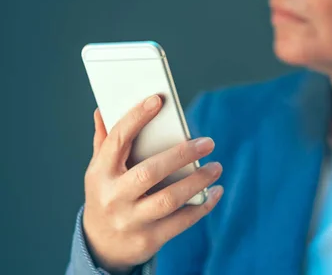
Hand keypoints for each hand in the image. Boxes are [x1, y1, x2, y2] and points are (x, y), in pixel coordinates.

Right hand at [82, 95, 222, 272]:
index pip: (117, 140)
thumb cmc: (107, 195)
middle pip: (149, 172)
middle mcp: (113, 197)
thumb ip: (104, 141)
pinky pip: (182, 222)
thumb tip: (103, 109)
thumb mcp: (99, 171)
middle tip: (208, 142)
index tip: (158, 100)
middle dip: (181, 154)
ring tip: (216, 166)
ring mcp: (130, 221)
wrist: (101, 246)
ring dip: (198, 181)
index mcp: (100, 173)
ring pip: (169, 199)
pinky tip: (215, 192)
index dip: (136, 118)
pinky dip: (203, 206)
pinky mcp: (149, 239)